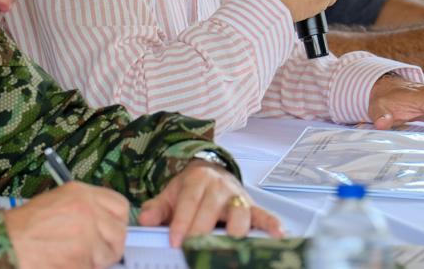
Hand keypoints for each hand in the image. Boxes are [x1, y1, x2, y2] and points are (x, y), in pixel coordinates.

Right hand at [5, 181, 128, 268]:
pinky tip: (65, 264)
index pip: (121, 206)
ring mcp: (86, 235)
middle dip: (110, 248)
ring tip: (72, 258)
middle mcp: (88, 210)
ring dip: (94, 262)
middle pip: (119, 233)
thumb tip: (107, 224)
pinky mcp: (80, 258)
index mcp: (82, 193)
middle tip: (95, 254)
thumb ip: (86, 208)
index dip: (118, 222)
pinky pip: (92, 268)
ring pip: (107, 255)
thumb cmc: (26, 225)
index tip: (111, 232)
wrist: (6, 242)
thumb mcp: (58, 201)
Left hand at [137, 160, 283, 246]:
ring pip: (239, 212)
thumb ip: (156, 208)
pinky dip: (272, 224)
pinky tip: (280, 235)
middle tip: (196, 249)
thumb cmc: (188, 191)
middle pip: (212, 209)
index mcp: (196, 180)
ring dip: (236, 228)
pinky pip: (263, 215)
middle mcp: (219, 186)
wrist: (211, 173)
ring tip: (232, 244)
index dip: (183, 222)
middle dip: (204, 230)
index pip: (189, 202)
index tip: (175, 241)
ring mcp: (237, 196)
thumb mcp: (170, 194)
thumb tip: (144, 220)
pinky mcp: (252, 207)